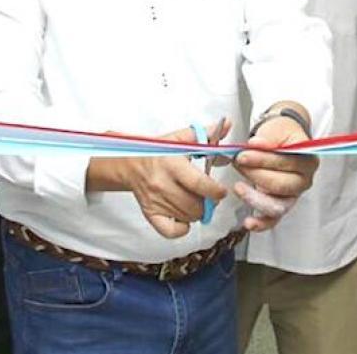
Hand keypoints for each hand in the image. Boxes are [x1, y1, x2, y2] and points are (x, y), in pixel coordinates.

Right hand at [88, 119, 229, 238]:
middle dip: (207, 202)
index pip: (199, 184)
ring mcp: (155, 201)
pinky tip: (184, 217)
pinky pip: (171, 231)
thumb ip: (206, 134)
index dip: (216, 191)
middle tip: (207, 194)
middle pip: (195, 205)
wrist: (130, 163)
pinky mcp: (150, 213)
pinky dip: (182, 228)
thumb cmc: (157, 151)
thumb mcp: (180, 139)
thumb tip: (227, 125)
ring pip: (188, 218)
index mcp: (172, 164)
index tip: (220, 190)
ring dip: (197, 212)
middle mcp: (162, 184)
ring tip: (195, 200)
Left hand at [234, 112, 318, 230]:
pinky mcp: (281, 206)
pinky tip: (249, 223)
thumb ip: (266, 139)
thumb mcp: (275, 131)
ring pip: (277, 206)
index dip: (262, 159)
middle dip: (255, 175)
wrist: (282, 140)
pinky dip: (261, 224)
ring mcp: (293, 196)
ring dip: (254, 198)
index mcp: (308, 160)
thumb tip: (255, 145)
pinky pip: (273, 220)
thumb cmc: (280, 136)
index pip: (286, 163)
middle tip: (238, 164)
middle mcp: (304, 181)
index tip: (242, 154)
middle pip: (280, 186)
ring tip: (238, 187)